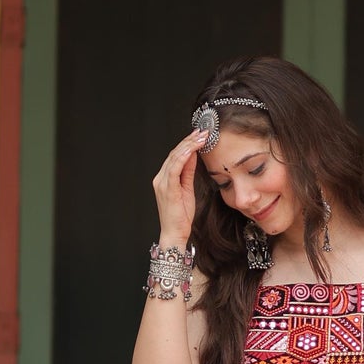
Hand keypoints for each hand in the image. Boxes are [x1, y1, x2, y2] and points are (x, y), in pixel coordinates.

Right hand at [151, 129, 207, 249]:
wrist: (175, 232)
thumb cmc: (181, 215)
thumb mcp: (187, 189)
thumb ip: (188, 172)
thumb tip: (193, 156)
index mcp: (164, 178)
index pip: (175, 155)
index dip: (187, 143)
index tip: (200, 134)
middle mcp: (160, 178)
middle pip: (174, 153)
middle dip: (189, 140)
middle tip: (203, 131)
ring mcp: (162, 183)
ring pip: (174, 157)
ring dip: (189, 145)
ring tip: (201, 136)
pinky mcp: (167, 188)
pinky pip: (174, 168)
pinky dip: (184, 156)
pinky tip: (193, 149)